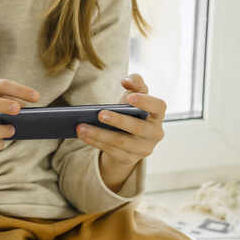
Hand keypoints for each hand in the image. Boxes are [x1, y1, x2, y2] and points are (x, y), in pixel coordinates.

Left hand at [76, 74, 166, 188]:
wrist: (127, 139)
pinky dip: (94, 141)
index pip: (159, 106)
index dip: (146, 102)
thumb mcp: (133, 96)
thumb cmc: (131, 112)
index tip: (129, 98)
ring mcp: (143, 148)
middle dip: (118, 121)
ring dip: (99, 134)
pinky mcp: (129, 159)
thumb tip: (126, 80)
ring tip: (81, 126)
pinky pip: (110, 150)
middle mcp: (155, 133)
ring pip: (120, 142)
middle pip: (138, 128)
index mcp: (158, 115)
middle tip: (100, 114)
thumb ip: (134, 83)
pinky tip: (82, 134)